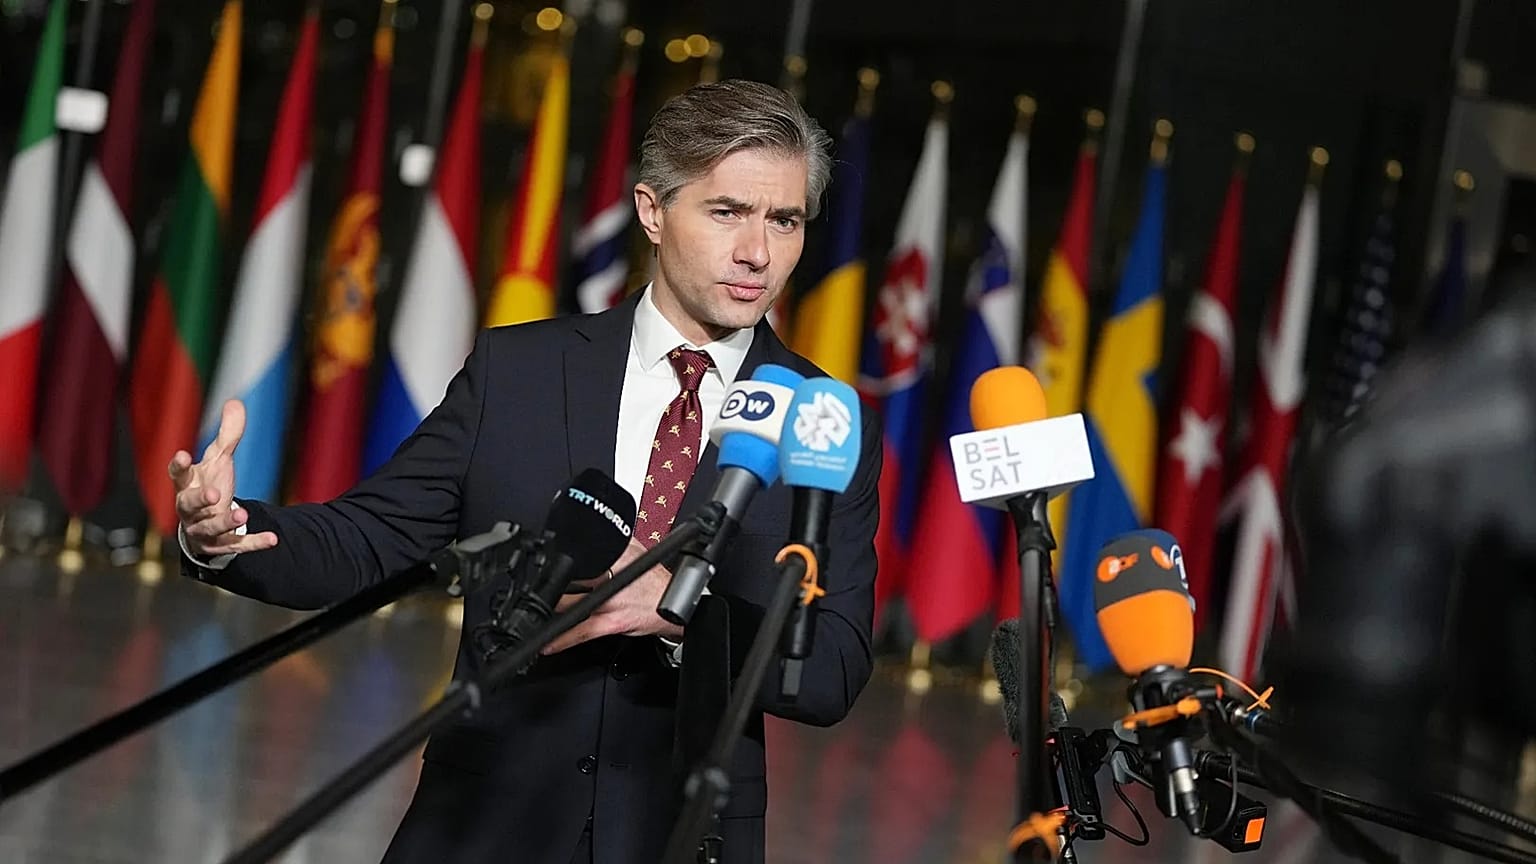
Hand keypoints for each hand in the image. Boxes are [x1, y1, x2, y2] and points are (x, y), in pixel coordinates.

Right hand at [170, 399, 278, 557]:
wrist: (204, 525)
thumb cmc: (208, 484)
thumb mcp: (219, 459)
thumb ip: (227, 435)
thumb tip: (235, 402)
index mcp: (186, 485)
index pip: (177, 474)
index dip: (179, 466)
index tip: (183, 454)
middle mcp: (189, 509)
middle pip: (188, 504)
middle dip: (199, 500)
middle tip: (213, 493)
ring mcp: (203, 529)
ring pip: (210, 528)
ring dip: (225, 522)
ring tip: (242, 514)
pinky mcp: (220, 546)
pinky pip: (236, 547)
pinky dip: (254, 543)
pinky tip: (273, 539)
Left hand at [542, 537, 682, 653]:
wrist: (672, 605)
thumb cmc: (654, 580)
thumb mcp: (636, 550)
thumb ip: (613, 542)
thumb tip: (592, 530)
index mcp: (617, 556)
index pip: (582, 553)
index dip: (559, 557)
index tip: (543, 561)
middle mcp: (612, 577)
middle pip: (570, 578)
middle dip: (550, 585)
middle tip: (532, 590)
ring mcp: (611, 601)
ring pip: (570, 604)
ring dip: (549, 610)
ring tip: (534, 612)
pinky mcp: (613, 623)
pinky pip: (582, 631)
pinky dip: (561, 639)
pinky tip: (548, 643)